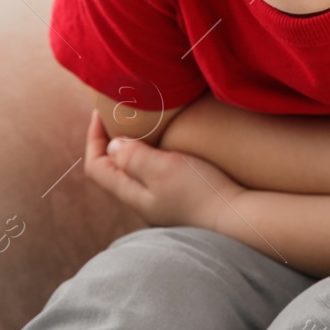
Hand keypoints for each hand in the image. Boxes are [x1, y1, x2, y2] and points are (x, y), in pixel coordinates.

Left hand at [83, 110, 244, 229]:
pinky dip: (152, 153)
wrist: (235, 217)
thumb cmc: (199, 192)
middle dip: (110, 139)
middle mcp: (141, 199)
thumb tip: (113, 145)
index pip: (95, 166)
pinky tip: (168, 143)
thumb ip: (133, 157)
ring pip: (134, 170)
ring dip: (132, 146)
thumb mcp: (163, 168)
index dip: (93, 138)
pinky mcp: (178, 197)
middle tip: (121, 113)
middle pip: (112, 168)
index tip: (101, 111)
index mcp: (131, 193)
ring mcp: (160, 200)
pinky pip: (154, 173)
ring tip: (143, 123)